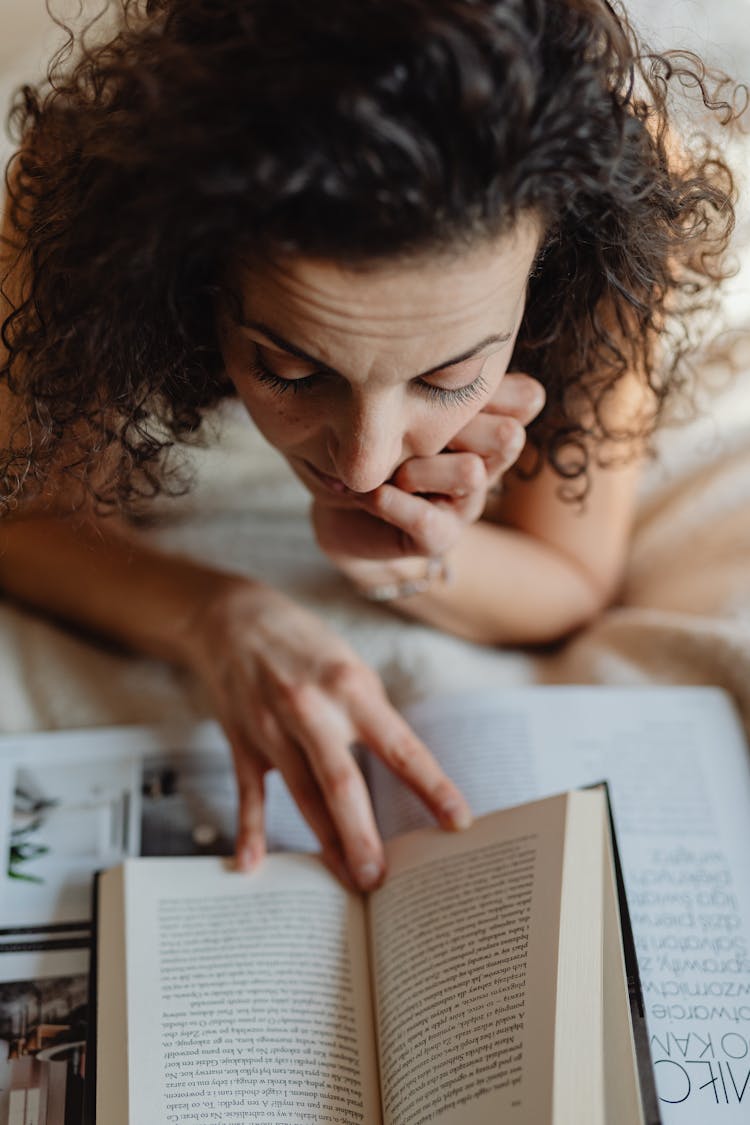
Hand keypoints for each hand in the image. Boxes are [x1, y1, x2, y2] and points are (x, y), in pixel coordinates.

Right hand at [183, 576, 471, 889]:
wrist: (234, 619)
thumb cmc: (305, 644)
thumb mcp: (350, 665)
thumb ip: (372, 717)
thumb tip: (402, 770)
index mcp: (351, 688)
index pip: (400, 747)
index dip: (432, 786)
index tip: (459, 822)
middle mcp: (312, 710)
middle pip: (342, 782)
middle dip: (363, 834)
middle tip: (382, 879)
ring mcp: (272, 729)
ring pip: (301, 795)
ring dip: (326, 842)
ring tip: (349, 879)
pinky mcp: (242, 742)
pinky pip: (248, 793)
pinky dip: (249, 831)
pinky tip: (251, 866)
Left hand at [312, 371, 544, 566]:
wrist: (346, 510)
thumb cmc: (378, 443)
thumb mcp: (406, 402)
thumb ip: (435, 376)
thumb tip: (460, 343)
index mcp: (487, 423)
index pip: (525, 399)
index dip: (492, 388)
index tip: (440, 377)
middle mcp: (486, 462)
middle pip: (509, 435)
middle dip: (461, 422)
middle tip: (411, 421)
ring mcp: (466, 503)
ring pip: (471, 473)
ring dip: (419, 466)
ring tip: (385, 466)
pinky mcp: (438, 538)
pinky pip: (427, 520)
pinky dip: (392, 502)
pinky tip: (371, 492)